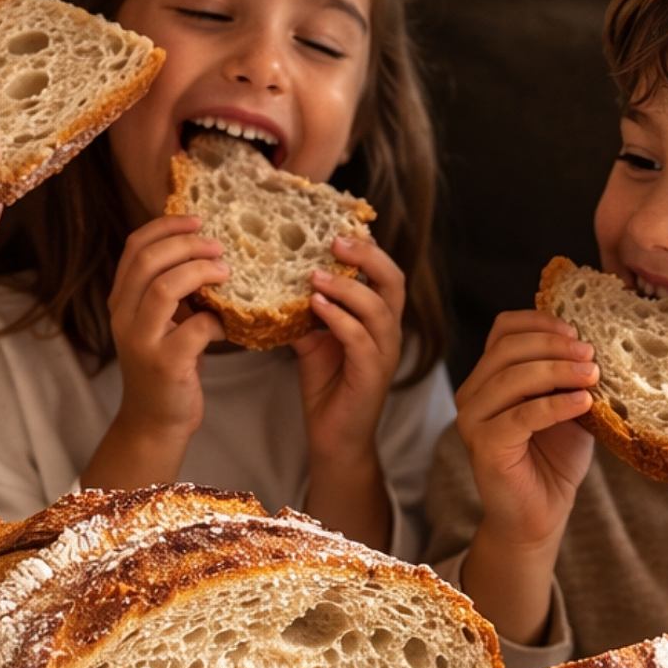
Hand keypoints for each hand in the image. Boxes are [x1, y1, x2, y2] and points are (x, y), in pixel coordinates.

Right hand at [85, 215, 225, 488]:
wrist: (156, 421)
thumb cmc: (167, 365)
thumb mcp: (161, 322)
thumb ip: (172, 289)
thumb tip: (208, 248)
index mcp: (121, 299)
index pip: (134, 246)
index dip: (166, 226)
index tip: (198, 220)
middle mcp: (124, 316)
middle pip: (149, 260)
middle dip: (188, 244)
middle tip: (219, 245)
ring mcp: (141, 340)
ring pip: (166, 288)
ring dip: (201, 272)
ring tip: (226, 272)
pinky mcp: (165, 363)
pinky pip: (196, 328)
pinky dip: (217, 320)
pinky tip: (228, 325)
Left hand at [294, 237, 403, 546]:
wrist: (334, 440)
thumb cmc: (327, 387)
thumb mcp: (312, 339)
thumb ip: (304, 311)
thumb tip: (274, 279)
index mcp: (377, 318)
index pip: (383, 271)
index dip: (366, 247)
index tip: (335, 227)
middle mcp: (388, 331)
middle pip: (393, 280)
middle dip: (366, 256)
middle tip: (333, 240)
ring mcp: (384, 354)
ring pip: (379, 308)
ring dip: (347, 287)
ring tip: (315, 276)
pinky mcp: (372, 376)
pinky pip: (361, 339)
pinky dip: (340, 319)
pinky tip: (315, 307)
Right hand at [456, 309, 597, 547]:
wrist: (540, 514)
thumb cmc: (554, 459)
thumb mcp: (567, 406)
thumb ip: (571, 376)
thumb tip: (597, 345)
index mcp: (489, 376)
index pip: (504, 328)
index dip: (539, 322)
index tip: (576, 329)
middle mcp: (473, 392)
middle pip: (507, 348)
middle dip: (554, 345)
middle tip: (590, 354)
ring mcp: (473, 419)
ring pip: (512, 377)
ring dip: (558, 371)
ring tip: (593, 376)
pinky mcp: (484, 445)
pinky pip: (521, 415)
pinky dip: (555, 404)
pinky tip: (583, 403)